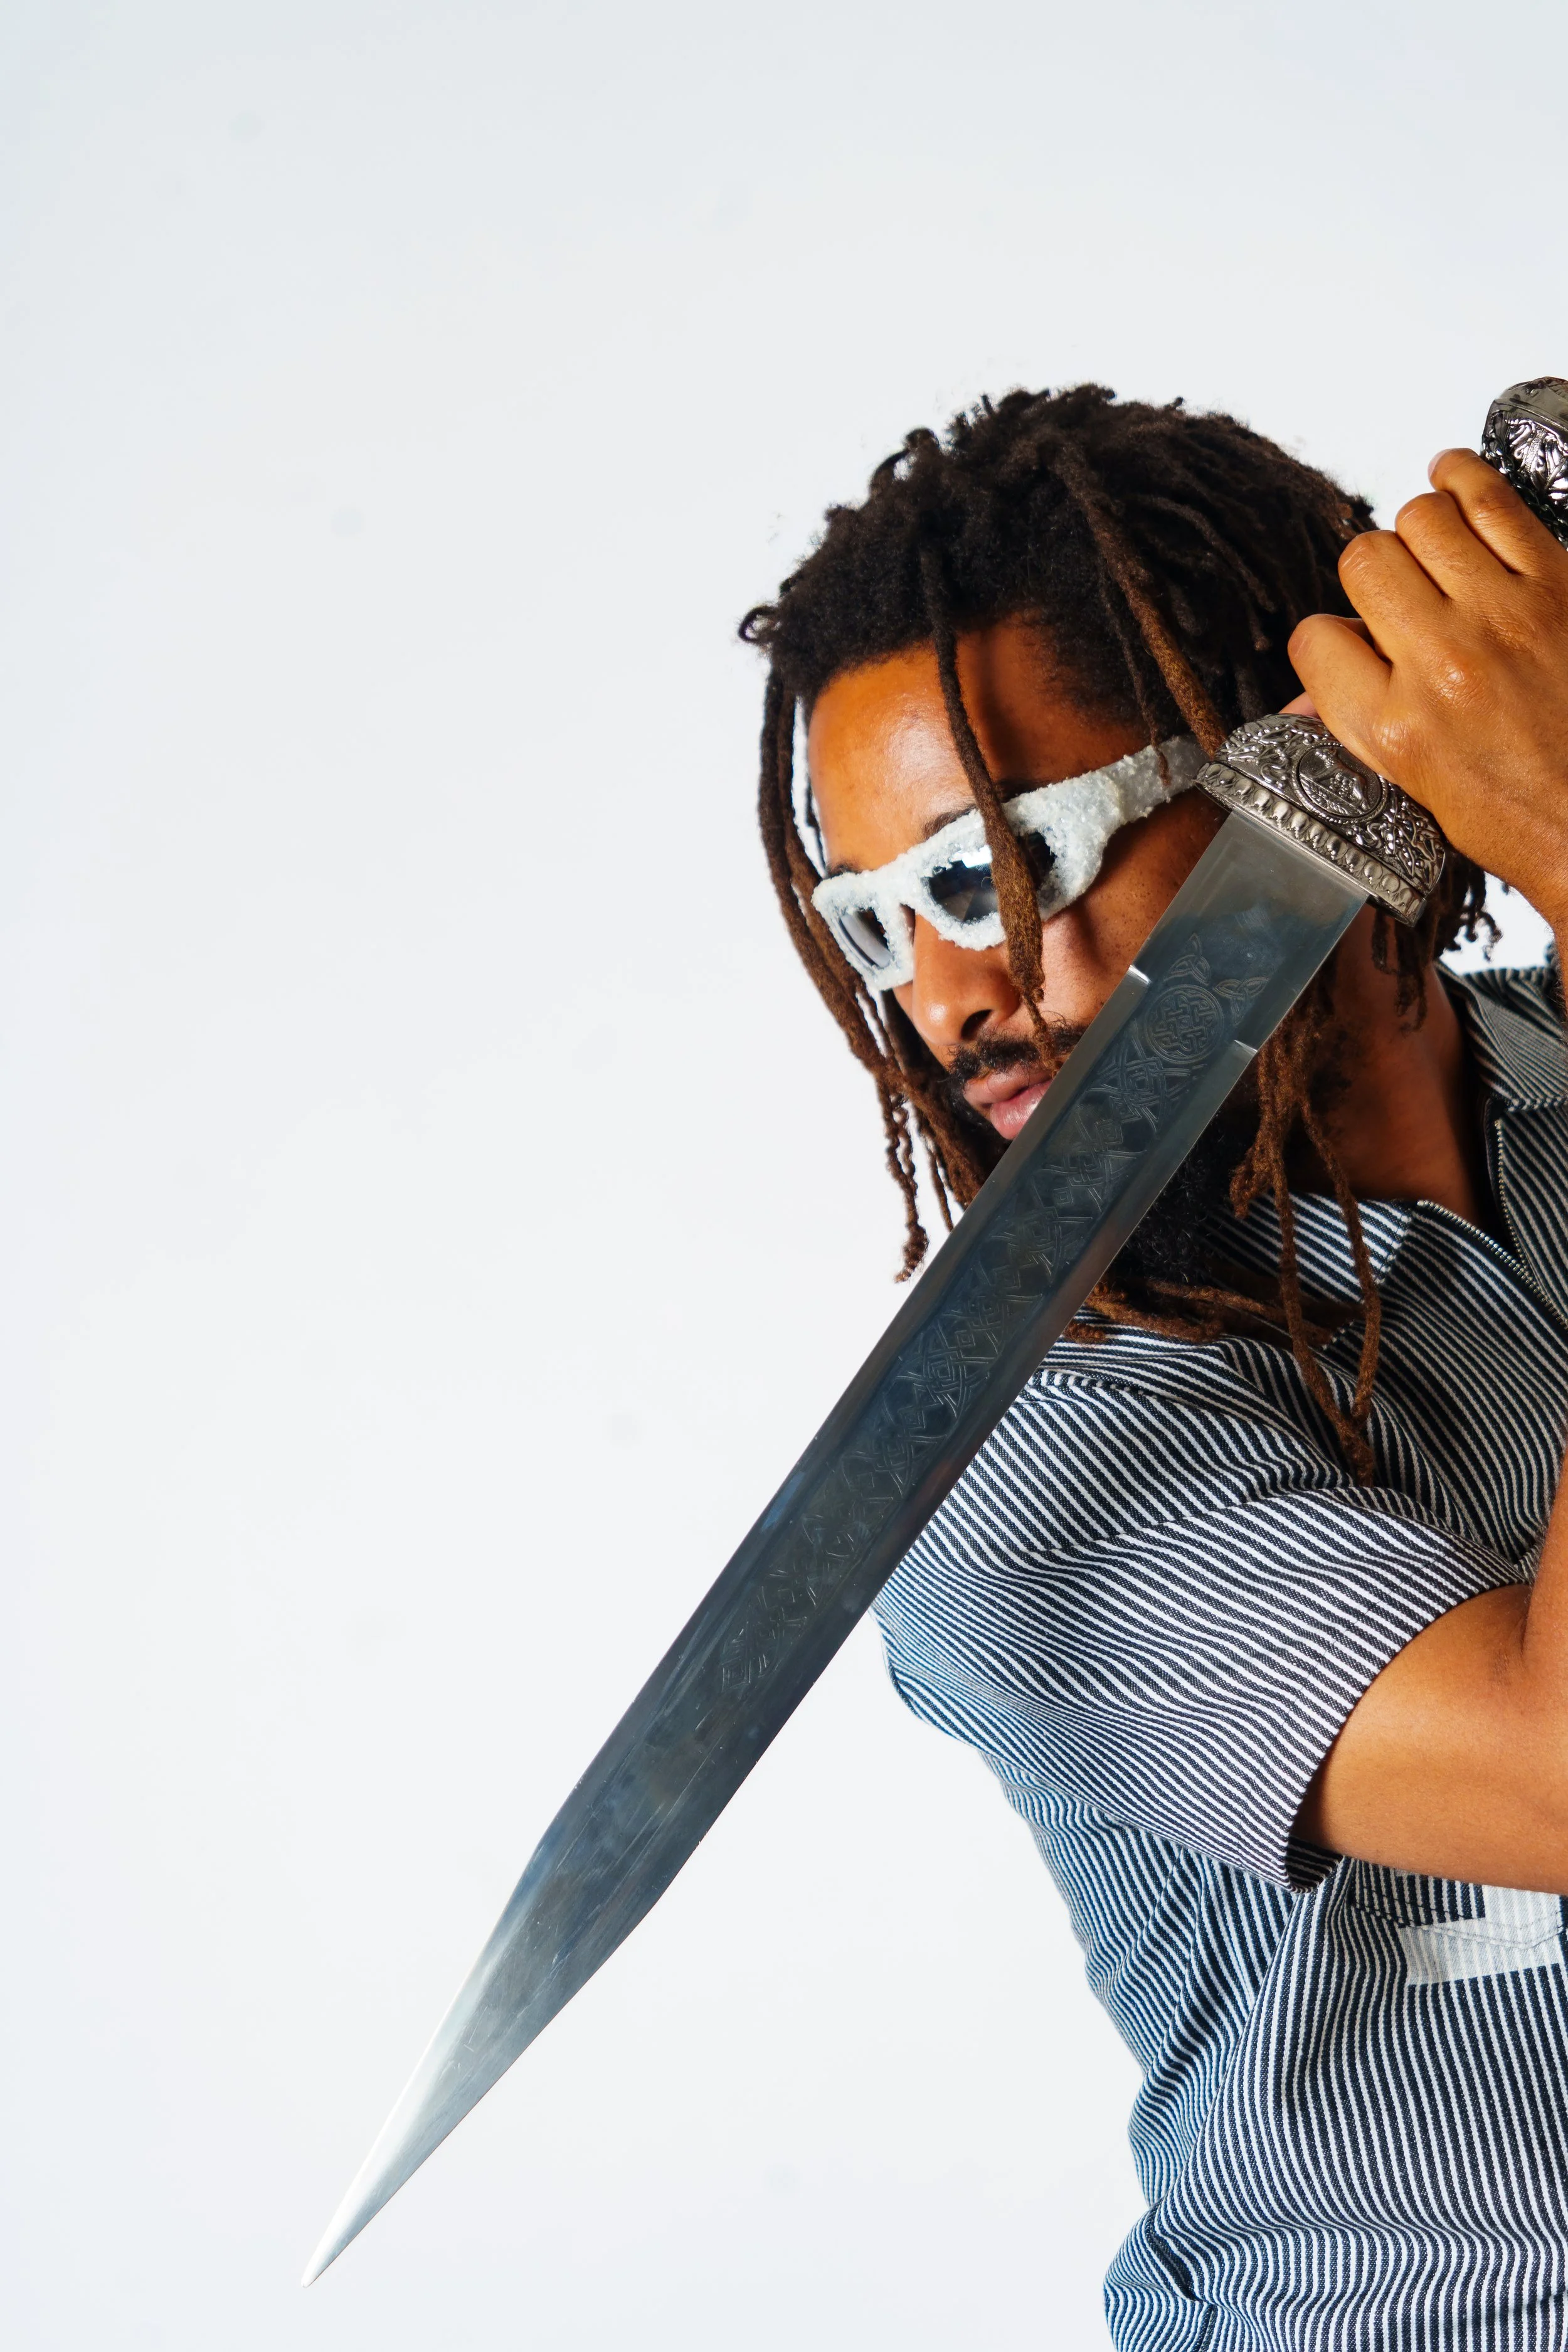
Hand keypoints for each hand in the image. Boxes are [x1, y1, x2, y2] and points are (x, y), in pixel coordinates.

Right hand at [1288, 448, 1567, 935]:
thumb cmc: (1523, 816)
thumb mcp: (1417, 792)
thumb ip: (1357, 732)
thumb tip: (1303, 702)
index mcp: (1395, 729)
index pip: (1316, 639)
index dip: (1327, 638)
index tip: (1350, 647)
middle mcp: (1442, 665)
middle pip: (1364, 563)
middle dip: (1372, 576)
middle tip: (1399, 597)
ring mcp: (1502, 617)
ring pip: (1420, 519)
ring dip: (1417, 530)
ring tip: (1427, 543)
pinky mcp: (1557, 583)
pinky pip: (1491, 499)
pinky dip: (1463, 477)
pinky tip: (1451, 478)